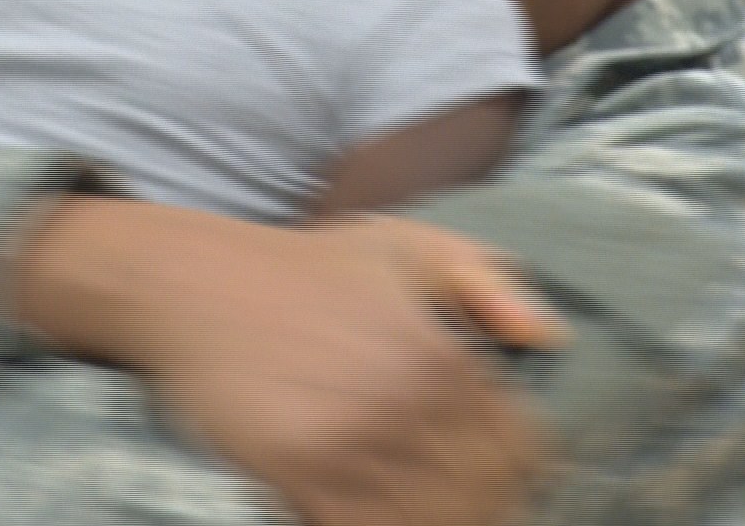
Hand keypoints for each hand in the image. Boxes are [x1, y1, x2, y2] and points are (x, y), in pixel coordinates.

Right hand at [12, 199, 561, 525]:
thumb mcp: (404, 245)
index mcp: (444, 357)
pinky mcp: (295, 472)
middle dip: (480, 505)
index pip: (523, 451)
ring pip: (430, 521)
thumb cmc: (305, 268)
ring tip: (418, 503)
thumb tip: (550, 338)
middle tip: (455, 496)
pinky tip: (365, 507)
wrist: (194, 283)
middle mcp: (405, 402)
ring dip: (434, 518)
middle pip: (481, 497)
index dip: (522, 473)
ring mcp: (350, 442)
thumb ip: (488, 281)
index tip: (501, 477)